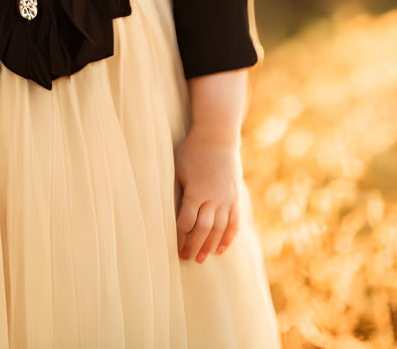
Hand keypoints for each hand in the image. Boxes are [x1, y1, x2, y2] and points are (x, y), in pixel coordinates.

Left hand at [174, 126, 241, 263]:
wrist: (217, 137)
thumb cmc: (192, 151)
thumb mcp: (178, 167)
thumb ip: (175, 189)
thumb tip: (160, 209)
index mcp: (196, 191)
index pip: (187, 222)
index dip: (180, 236)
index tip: (174, 246)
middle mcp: (213, 198)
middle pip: (203, 229)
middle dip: (193, 246)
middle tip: (185, 258)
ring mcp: (226, 198)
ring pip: (219, 229)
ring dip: (210, 246)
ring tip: (201, 258)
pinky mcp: (235, 197)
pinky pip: (233, 222)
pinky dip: (228, 238)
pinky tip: (221, 250)